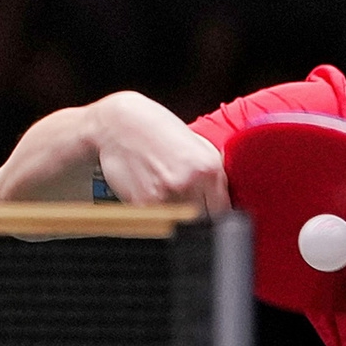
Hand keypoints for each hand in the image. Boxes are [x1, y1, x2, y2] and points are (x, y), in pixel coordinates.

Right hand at [90, 91, 230, 214]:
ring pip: (180, 223)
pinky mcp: (143, 204)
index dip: (217, 215)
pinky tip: (150, 190)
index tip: (211, 214)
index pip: (224, 211)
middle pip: (204, 221)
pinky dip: (156, 214)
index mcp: (209, 167)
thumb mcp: (197, 145)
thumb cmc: (157, 130)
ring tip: (165, 191)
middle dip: (198, 215)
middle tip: (186, 200)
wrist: (118, 123)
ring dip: (176, 216)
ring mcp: (166, 194)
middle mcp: (190, 181)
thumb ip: (214, 175)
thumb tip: (226, 204)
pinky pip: (157, 220)